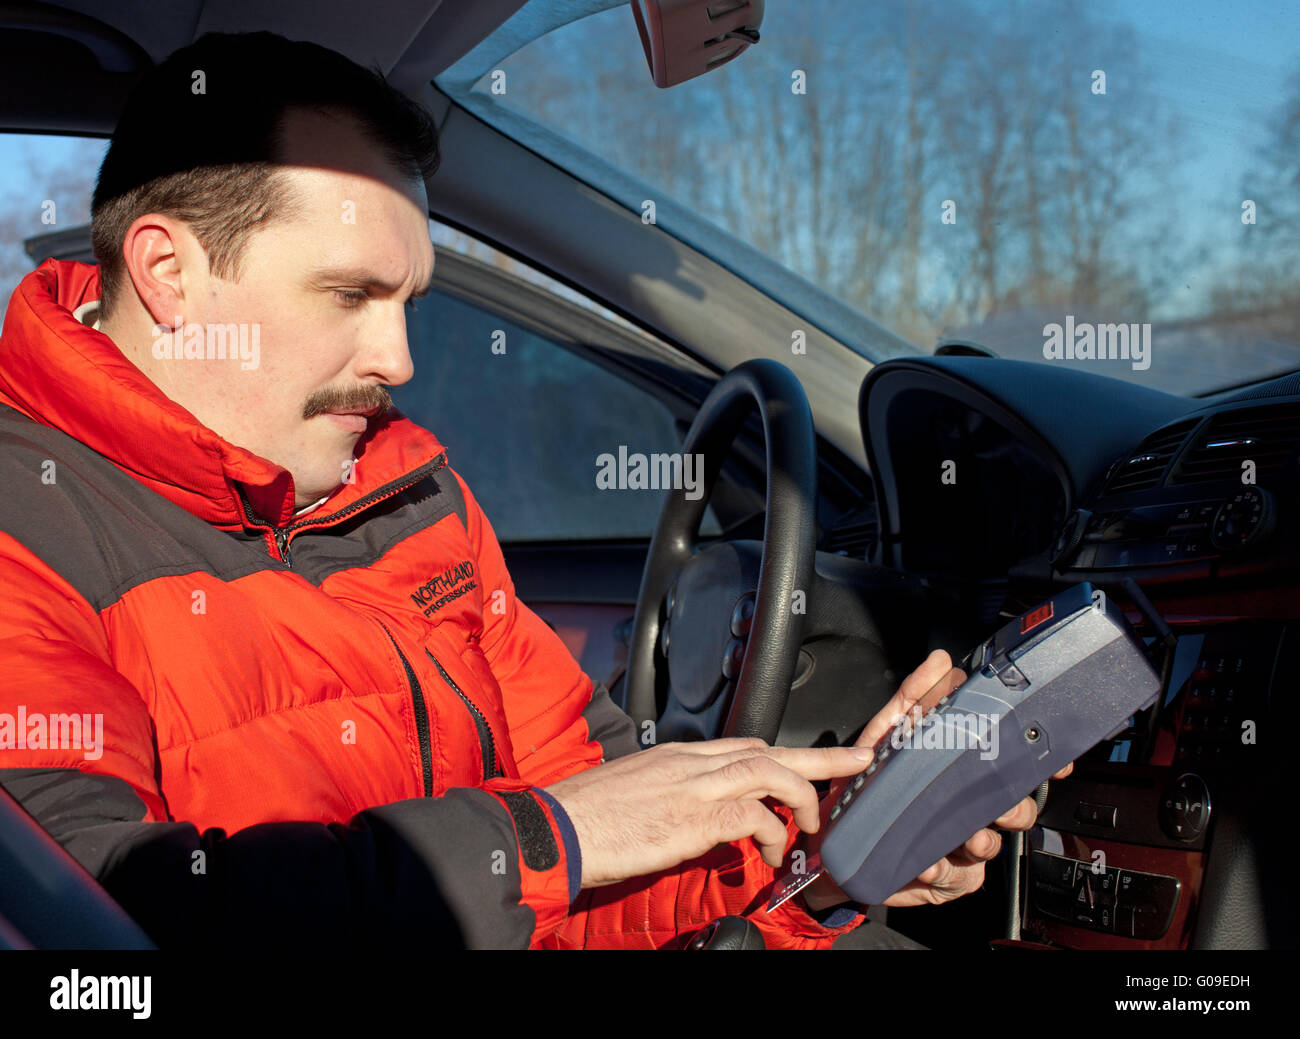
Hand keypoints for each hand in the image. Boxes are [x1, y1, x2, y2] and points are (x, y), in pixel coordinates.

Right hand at [544, 738, 871, 888]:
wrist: (554, 827)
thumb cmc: (586, 816)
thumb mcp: (635, 790)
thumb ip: (672, 792)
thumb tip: (695, 813)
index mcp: (677, 754)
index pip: (743, 743)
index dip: (783, 754)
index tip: (810, 761)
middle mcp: (689, 761)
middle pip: (767, 748)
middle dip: (818, 756)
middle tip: (857, 759)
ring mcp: (692, 786)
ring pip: (769, 770)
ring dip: (802, 795)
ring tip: (813, 824)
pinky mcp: (690, 817)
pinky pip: (752, 816)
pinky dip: (771, 832)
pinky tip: (772, 852)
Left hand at [800, 649, 1073, 911]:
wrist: (835, 839)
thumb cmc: (868, 783)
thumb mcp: (887, 732)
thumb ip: (914, 696)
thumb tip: (941, 662)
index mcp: (963, 773)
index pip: (1014, 767)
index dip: (1040, 765)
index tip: (1054, 763)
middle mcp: (970, 810)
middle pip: (1016, 810)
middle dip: (1013, 807)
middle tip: (996, 803)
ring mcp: (962, 847)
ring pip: (992, 845)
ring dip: (981, 841)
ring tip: (965, 837)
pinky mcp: (947, 879)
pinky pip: (957, 878)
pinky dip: (942, 870)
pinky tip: (927, 862)